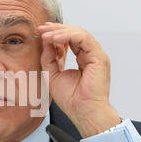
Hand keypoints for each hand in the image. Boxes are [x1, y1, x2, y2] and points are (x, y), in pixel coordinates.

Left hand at [39, 23, 120, 137]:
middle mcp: (91, 55)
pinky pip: (83, 38)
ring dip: (60, 31)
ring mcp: (96, 55)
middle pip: (75, 34)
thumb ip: (49, 58)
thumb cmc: (72, 100)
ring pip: (79, 33)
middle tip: (41, 28)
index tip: (41, 32)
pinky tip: (55, 39)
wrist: (83, 112)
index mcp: (83, 59)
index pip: (70, 40)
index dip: (55, 34)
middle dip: (56, 29)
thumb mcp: (52, 75)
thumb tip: (46, 41)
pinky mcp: (98, 57)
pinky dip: (68, 36)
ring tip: (46, 34)